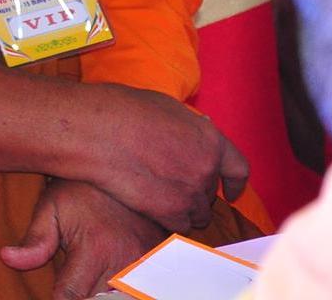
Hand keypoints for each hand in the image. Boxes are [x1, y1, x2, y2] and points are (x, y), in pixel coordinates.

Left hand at [1, 179, 163, 299]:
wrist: (120, 166)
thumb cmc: (79, 189)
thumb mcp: (50, 207)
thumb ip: (35, 239)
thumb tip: (8, 258)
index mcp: (95, 249)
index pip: (71, 297)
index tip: (53, 292)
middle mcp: (124, 260)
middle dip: (83, 295)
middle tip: (75, 278)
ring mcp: (146, 263)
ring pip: (122, 297)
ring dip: (105, 292)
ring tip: (92, 276)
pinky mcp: (158, 262)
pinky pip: (141, 288)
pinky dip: (125, 288)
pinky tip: (112, 277)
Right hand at [68, 83, 248, 229]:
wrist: (93, 131)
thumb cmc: (119, 110)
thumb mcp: (163, 106)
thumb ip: (187, 127)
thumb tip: (193, 135)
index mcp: (209, 139)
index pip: (238, 168)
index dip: (236, 182)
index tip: (231, 191)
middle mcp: (206, 167)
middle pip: (210, 191)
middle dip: (195, 189)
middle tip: (170, 183)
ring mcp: (190, 192)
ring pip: (197, 213)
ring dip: (183, 208)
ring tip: (157, 196)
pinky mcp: (169, 212)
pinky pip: (179, 225)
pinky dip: (167, 220)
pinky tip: (149, 207)